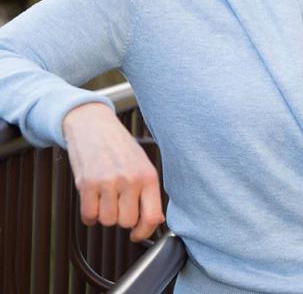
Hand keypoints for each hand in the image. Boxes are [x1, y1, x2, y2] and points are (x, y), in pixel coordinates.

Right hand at [62, 102, 164, 242]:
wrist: (93, 126)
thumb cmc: (120, 146)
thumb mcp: (143, 164)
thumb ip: (149, 192)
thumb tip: (155, 220)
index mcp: (148, 176)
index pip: (152, 216)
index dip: (145, 232)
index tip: (139, 234)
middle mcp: (130, 180)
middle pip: (126, 222)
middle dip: (122, 219)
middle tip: (119, 206)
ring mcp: (108, 182)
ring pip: (107, 221)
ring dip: (105, 215)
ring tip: (106, 199)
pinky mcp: (87, 184)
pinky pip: (88, 215)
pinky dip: (89, 214)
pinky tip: (93, 202)